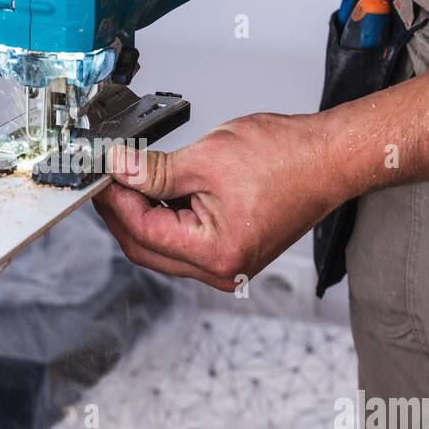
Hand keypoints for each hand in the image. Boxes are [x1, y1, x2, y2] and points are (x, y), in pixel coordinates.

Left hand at [93, 113, 351, 290]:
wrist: (329, 159)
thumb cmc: (287, 159)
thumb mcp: (206, 158)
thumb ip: (154, 171)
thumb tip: (119, 170)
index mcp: (214, 253)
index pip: (142, 231)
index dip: (114, 200)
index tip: (99, 175)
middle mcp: (221, 269)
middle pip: (147, 247)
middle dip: (122, 211)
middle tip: (106, 177)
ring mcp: (227, 264)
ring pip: (163, 245)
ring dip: (144, 213)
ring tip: (134, 175)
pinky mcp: (231, 251)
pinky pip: (184, 240)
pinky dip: (168, 215)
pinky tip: (160, 188)